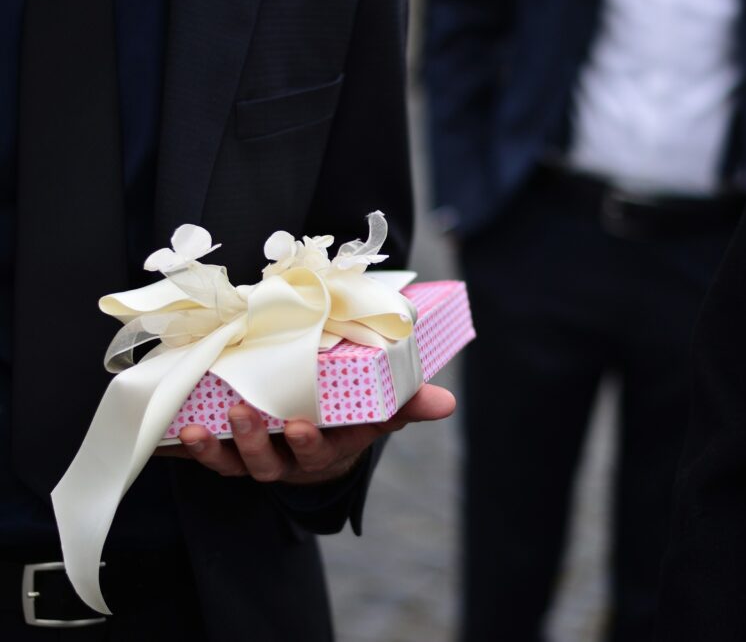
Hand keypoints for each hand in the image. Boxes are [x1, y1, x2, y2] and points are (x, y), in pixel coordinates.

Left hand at [156, 384, 454, 484]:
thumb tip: (447, 403)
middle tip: (244, 413)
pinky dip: (190, 449)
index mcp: (328, 447)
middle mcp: (291, 460)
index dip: (307, 443)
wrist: (319, 430)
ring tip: (206, 424)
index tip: (299, 426)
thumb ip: (409, 403)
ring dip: (219, 448)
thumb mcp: (382, 410)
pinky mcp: (231, 453)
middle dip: (256, 442)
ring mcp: (259, 458)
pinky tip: (176, 433)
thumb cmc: (350, 415)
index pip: (319, 451)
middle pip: (271, 463)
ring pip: (236, 465)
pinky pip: (208, 458)